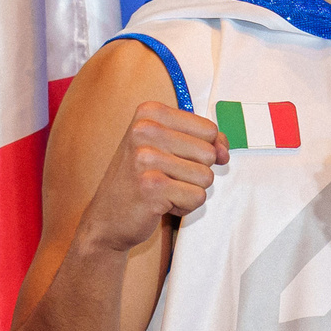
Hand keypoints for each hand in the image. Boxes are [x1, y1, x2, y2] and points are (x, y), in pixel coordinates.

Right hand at [76, 102, 225, 253]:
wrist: (106, 217)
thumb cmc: (141, 180)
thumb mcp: (168, 147)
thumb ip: (202, 141)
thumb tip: (224, 152)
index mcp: (150, 112)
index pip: (209, 129)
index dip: (205, 150)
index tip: (179, 159)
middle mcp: (145, 129)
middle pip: (209, 153)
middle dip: (196, 172)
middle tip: (166, 177)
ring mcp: (146, 157)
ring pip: (206, 177)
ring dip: (190, 190)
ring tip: (163, 190)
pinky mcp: (152, 186)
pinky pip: (197, 197)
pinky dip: (184, 206)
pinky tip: (160, 203)